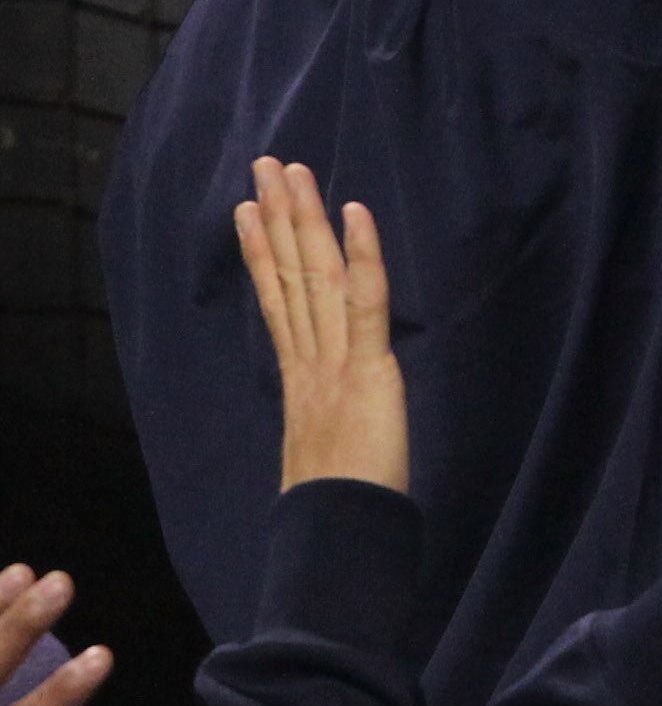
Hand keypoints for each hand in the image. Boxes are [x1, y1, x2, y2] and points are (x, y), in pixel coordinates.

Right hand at [234, 157, 403, 492]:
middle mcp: (309, 361)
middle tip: (267, 165)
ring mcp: (333, 361)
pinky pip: (365, 302)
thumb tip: (332, 413)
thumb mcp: (329, 448)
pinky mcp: (368, 369)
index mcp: (301, 378)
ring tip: (292, 170)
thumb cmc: (339, 506)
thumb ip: (327, 420)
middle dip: (279, 217)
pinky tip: (354, 210)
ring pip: (316, 276)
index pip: (279, 300)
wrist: (337, 539)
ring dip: (306, 218)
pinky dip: (362, 254)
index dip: (265, 253)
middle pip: (289, 276)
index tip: (250, 211)